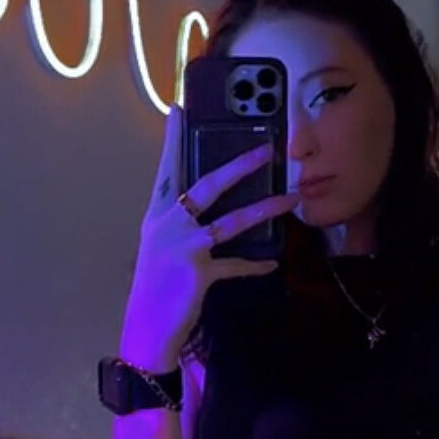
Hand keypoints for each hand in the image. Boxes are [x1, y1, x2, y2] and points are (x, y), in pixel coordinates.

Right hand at [119, 104, 298, 372]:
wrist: (147, 328)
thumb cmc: (156, 286)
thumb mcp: (161, 248)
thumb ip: (181, 224)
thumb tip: (202, 205)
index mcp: (157, 215)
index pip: (167, 170)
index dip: (172, 140)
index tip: (178, 110)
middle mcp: (167, 224)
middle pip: (207, 186)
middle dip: (239, 166)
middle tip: (266, 150)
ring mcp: (183, 246)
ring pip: (232, 221)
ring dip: (265, 209)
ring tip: (291, 199)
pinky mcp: (199, 271)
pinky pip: (236, 264)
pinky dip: (254, 265)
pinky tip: (271, 263)